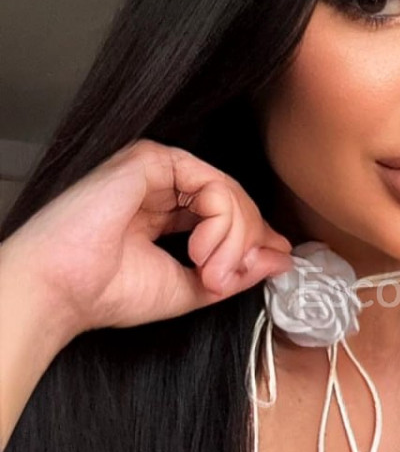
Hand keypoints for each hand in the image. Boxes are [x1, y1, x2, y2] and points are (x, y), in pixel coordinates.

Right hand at [2, 138, 295, 340]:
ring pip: (229, 192)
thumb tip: (284, 257)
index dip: (256, 239)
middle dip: (246, 244)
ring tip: (212, 272)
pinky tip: (201, 249)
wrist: (63, 289)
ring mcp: (158, 171)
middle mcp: (165, 187)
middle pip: (236, 202)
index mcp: (168, 214)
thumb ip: (236, 272)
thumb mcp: (192, 289)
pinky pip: (212, 182)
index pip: (230, 214)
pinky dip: (221, 220)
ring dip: (235, 238)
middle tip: (224, 280)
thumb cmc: (109, 292)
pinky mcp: (151, 159)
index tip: (275, 262)